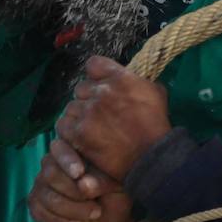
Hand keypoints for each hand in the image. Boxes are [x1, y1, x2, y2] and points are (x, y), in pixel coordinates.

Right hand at [29, 148, 137, 221]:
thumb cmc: (112, 196)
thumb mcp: (114, 186)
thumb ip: (100, 182)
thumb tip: (84, 184)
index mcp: (71, 152)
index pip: (59, 148)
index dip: (67, 160)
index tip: (79, 173)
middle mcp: (51, 164)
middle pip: (50, 174)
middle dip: (73, 193)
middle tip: (95, 204)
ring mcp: (41, 185)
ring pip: (47, 196)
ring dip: (71, 210)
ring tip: (92, 214)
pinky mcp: (36, 204)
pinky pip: (38, 211)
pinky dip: (58, 221)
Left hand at [56, 56, 170, 182]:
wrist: (152, 157)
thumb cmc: (157, 126)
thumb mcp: (155, 93)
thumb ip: (137, 81)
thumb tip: (128, 77)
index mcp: (120, 78)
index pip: (93, 64)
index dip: (96, 76)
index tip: (100, 86)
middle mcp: (102, 91)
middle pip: (81, 88)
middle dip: (88, 98)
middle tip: (98, 113)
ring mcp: (89, 112)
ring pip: (72, 106)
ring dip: (79, 115)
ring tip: (90, 127)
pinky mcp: (79, 132)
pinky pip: (64, 125)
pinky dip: (69, 130)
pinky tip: (79, 136)